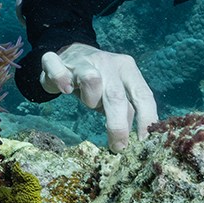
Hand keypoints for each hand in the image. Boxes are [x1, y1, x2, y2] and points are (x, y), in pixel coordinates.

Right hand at [39, 42, 157, 150]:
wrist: (72, 55)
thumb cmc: (100, 81)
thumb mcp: (116, 94)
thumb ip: (127, 110)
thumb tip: (137, 140)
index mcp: (127, 69)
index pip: (143, 95)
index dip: (146, 119)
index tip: (144, 142)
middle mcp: (108, 62)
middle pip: (116, 95)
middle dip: (118, 125)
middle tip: (118, 147)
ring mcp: (82, 60)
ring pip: (91, 79)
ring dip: (90, 100)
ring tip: (88, 103)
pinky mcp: (58, 60)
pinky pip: (57, 68)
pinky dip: (60, 78)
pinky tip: (65, 88)